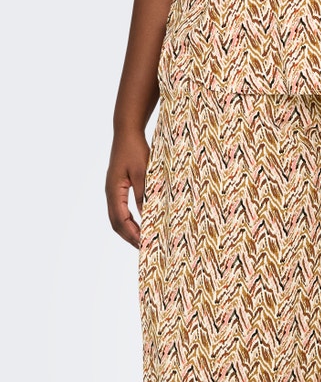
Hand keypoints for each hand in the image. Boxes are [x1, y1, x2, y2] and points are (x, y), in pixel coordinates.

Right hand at [105, 130, 149, 248]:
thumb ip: (144, 194)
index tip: (145, 245)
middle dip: (130, 237)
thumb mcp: (143, 173)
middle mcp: (110, 193)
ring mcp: (112, 191)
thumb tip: (148, 216)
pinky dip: (129, 222)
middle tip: (145, 249)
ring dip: (129, 231)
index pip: (120, 220)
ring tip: (143, 241)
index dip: (132, 234)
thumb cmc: (135, 150)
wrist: (127, 132)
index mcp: (114, 191)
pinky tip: (141, 225)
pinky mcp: (117, 188)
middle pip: (116, 223)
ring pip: (117, 219)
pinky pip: (121, 210)